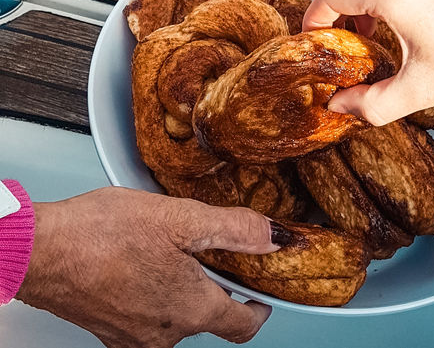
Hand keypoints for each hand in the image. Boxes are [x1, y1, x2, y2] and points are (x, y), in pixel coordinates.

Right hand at [17, 187, 282, 346]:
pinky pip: (145, 317)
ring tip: (170, 251)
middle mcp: (166, 333)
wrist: (38, 250)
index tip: (261, 289)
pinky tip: (141, 265)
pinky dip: (153, 295)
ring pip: (176, 317)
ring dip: (182, 290)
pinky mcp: (108, 329)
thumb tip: (274, 237)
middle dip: (216, 287)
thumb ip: (235, 229)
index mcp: (192, 309)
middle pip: (209, 317)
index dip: (260, 307)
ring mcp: (133, 336)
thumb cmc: (102, 234)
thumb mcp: (182, 218)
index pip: (244, 326)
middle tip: (209, 252)